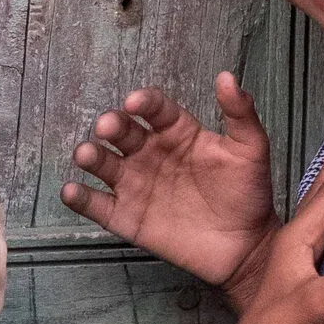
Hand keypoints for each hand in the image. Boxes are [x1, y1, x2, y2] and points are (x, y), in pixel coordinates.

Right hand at [60, 74, 277, 294]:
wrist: (247, 246)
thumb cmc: (249, 194)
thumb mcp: (251, 149)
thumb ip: (240, 113)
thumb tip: (227, 77)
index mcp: (177, 132)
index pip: (154, 109)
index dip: (143, 102)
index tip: (136, 103)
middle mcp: (151, 153)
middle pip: (122, 132)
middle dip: (111, 126)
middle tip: (108, 128)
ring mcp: (136, 185)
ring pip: (103, 164)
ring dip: (91, 156)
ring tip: (86, 155)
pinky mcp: (127, 217)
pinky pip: (97, 205)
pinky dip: (79, 198)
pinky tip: (72, 191)